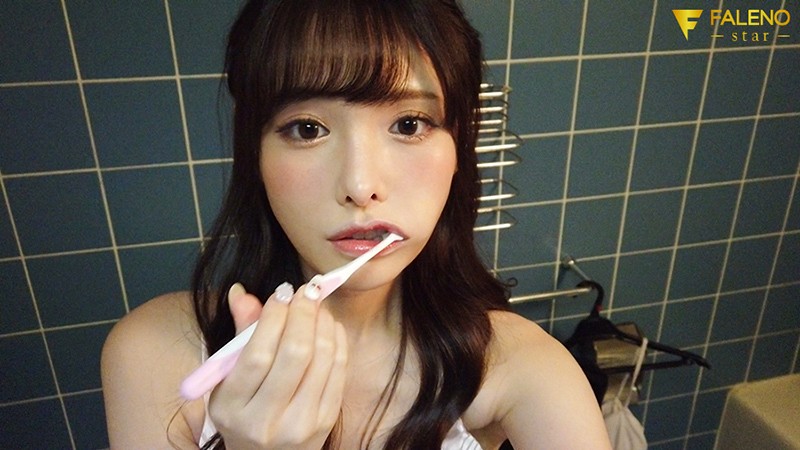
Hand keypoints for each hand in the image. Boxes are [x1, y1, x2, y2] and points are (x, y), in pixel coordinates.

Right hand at [208, 282, 347, 448]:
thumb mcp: (227, 381)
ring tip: (317, 305)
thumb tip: (242, 292)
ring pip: (322, 358)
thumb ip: (238, 336)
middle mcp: (266, 420)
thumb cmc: (243, 411)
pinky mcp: (326, 420)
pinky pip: (339, 370)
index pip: (257, 354)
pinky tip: (329, 325)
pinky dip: (337, 340)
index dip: (273, 317)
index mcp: (232, 408)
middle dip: (304, 314)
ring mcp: (301, 423)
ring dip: (323, 322)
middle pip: (295, 354)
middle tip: (306, 291)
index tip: (281, 293)